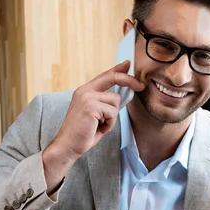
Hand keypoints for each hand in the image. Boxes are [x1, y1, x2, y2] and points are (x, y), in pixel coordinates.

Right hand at [42, 61, 143, 192]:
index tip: (127, 63)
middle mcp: (85, 90)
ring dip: (112, 117)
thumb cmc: (82, 133)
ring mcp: (87, 97)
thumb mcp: (96, 115)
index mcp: (84, 91)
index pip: (105, 76)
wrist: (68, 145)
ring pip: (115, 101)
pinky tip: (98, 128)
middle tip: (140, 86)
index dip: (118, 69)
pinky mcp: (91, 106)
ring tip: (100, 125)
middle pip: (113, 78)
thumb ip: (106, 103)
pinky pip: (113, 112)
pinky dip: (109, 124)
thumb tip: (122, 95)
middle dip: (129, 81)